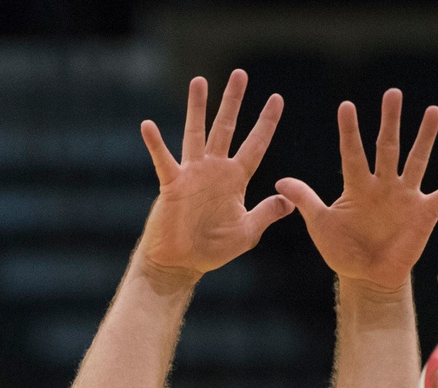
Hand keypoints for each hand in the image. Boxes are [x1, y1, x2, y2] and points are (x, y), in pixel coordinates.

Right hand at [137, 69, 292, 277]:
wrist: (183, 263)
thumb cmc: (213, 249)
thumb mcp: (247, 232)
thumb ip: (266, 213)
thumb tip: (290, 200)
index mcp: (235, 180)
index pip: (255, 145)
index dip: (266, 123)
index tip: (277, 99)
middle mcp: (214, 170)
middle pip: (225, 128)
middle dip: (233, 102)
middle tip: (240, 73)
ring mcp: (192, 174)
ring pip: (196, 133)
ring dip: (197, 108)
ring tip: (199, 80)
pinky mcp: (172, 184)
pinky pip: (163, 160)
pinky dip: (155, 144)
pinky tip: (148, 126)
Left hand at [277, 89, 437, 292]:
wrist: (368, 278)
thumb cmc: (343, 252)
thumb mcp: (321, 226)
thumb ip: (306, 201)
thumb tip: (279, 181)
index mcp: (358, 185)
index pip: (352, 153)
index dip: (349, 132)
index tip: (346, 107)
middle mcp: (384, 184)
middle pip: (387, 147)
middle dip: (390, 122)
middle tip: (392, 93)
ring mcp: (406, 196)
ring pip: (416, 161)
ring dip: (425, 137)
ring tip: (433, 111)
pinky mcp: (425, 213)